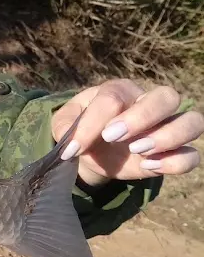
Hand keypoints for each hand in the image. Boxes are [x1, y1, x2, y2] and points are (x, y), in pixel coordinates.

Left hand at [51, 80, 201, 186]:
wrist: (92, 152)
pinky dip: (176, 162)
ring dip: (168, 137)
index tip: (76, 147)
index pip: (114, 98)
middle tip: (112, 137)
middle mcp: (150, 104)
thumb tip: (73, 142)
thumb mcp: (65, 124)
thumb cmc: (81, 130)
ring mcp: (166, 128)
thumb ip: (66, 126)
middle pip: (167, 96)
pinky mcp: (172, 154)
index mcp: (121, 91)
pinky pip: (192, 156)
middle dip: (142, 117)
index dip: (94, 122)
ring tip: (137, 150)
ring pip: (192, 122)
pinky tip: (149, 166)